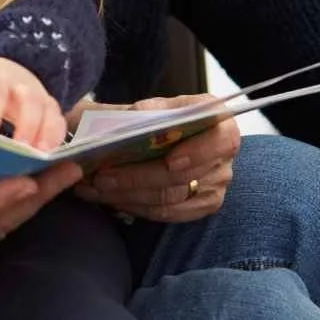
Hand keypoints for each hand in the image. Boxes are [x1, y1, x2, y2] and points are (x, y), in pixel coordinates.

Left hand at [0, 57, 66, 152]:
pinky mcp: (52, 109)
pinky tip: (52, 158)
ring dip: (47, 134)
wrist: (7, 69)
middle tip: (22, 151)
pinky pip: (60, 123)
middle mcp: (21, 86)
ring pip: (49, 111)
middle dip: (27, 125)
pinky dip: (58, 139)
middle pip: (29, 101)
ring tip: (42, 158)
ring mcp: (40, 96)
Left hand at [69, 94, 239, 222]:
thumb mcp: (157, 106)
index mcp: (220, 122)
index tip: (170, 161)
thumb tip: (133, 118)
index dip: (197, 152)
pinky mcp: (204, 205)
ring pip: (170, 198)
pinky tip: (111, 198)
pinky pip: (168, 213)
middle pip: (183, 176)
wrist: (170, 137)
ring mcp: (216, 183)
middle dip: (137, 177)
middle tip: (101, 176)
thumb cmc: (162, 117)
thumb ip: (147, 111)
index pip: (220, 140)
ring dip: (128, 195)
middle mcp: (224, 155)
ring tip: (95, 187)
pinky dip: (136, 207)